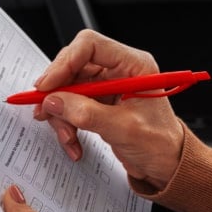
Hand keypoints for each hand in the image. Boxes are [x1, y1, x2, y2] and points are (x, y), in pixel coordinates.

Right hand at [32, 29, 184, 190]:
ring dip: (60, 114)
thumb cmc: (160, 144)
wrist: (166, 165)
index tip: (47, 85)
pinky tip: (73, 141)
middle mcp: (118, 70)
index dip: (65, 62)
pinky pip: (70, 104)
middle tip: (45, 110)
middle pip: (74, 66)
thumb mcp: (123, 129)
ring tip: (67, 136)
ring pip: (67, 88)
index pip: (90, 46)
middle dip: (58, 92)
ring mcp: (107, 86)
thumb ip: (87, 113)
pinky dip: (66, 123)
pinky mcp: (98, 101)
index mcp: (133, 65)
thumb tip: (54, 101)